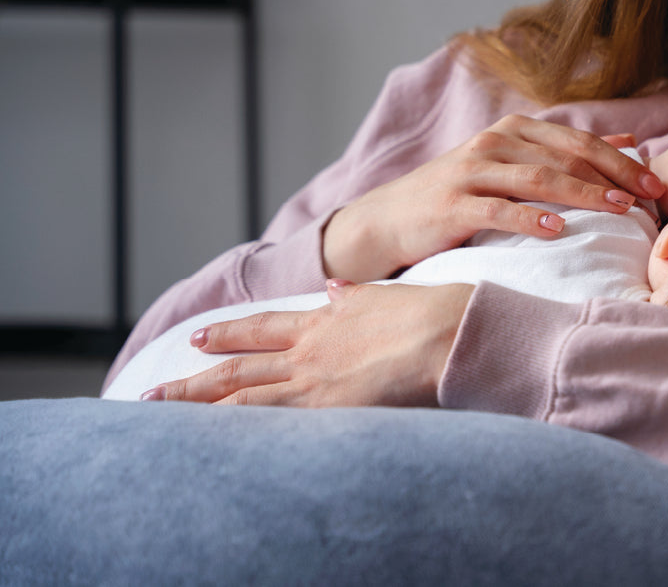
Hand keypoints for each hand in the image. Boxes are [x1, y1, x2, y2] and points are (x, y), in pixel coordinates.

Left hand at [140, 280, 471, 406]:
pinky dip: (244, 436)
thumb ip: (352, 296)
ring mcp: (315, 384)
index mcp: (321, 321)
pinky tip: (221, 448)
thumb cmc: (425, 313)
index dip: (226, 335)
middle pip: (238, 371)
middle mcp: (308, 353)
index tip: (198, 339)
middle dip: (193, 383)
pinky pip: (274, 427)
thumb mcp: (381, 295)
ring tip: (169, 421)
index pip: (261, 330)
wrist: (445, 333)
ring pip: (245, 402)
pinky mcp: (329, 411)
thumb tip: (334, 287)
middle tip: (155, 395)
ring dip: (203, 411)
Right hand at [324, 115, 665, 281]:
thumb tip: (630, 144)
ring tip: (618, 209)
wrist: (387, 221)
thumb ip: (566, 155)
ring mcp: (471, 172)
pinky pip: (497, 209)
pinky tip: (558, 229)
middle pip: (565, 157)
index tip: (655, 185)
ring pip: (538, 178)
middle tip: (649, 198)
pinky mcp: (451, 204)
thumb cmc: (460, 197)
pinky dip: (529, 218)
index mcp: (515, 132)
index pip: (579, 142)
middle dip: (613, 177)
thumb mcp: (512, 167)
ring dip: (583, 193)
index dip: (620, 162)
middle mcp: (494, 143)